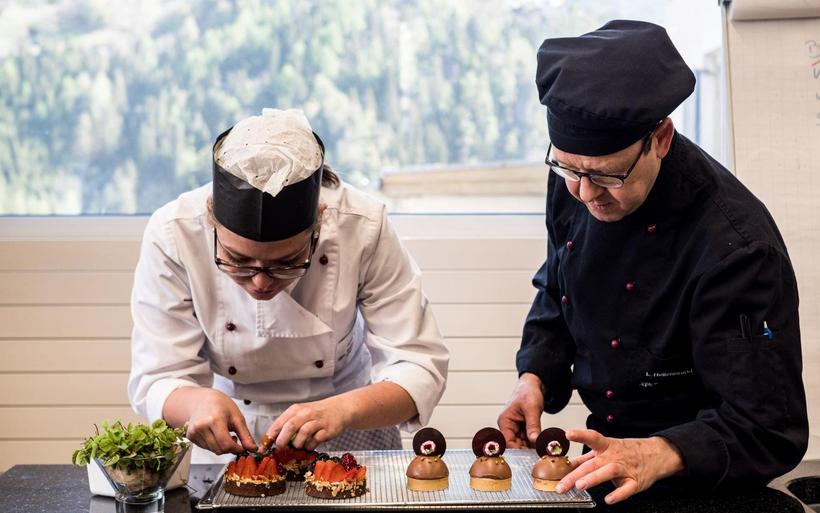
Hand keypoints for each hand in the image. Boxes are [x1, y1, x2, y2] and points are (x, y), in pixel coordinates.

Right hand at [180, 388, 256, 454]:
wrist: (202, 399)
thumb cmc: (221, 405)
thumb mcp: (237, 417)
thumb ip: (245, 435)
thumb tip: (253, 448)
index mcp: (215, 419)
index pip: (226, 444)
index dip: (236, 449)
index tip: (242, 447)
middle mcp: (201, 426)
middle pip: (219, 450)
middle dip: (230, 448)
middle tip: (234, 437)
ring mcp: (194, 432)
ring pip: (212, 450)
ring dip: (221, 446)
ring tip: (223, 433)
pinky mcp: (190, 436)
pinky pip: (205, 447)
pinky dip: (213, 444)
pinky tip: (214, 433)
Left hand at [264, 397, 350, 450]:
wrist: (340, 408)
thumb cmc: (317, 414)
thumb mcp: (301, 414)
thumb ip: (288, 425)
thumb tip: (273, 442)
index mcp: (296, 410)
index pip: (279, 423)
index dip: (269, 437)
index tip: (263, 448)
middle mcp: (306, 413)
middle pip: (290, 427)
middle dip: (282, 441)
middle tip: (281, 448)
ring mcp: (317, 421)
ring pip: (303, 433)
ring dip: (298, 444)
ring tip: (299, 446)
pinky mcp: (327, 429)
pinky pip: (315, 440)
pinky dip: (310, 445)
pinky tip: (310, 445)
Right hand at [497, 372, 544, 447]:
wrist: (533, 385)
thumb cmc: (528, 392)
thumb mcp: (532, 409)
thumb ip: (533, 426)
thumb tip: (535, 441)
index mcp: (505, 421)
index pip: (508, 442)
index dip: (518, 450)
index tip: (531, 456)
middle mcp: (508, 426)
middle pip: (515, 445)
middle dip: (527, 450)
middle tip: (540, 454)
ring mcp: (515, 428)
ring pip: (522, 443)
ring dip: (532, 447)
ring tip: (543, 450)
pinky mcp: (523, 428)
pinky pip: (528, 439)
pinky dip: (535, 442)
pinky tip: (542, 444)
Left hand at [555, 429, 684, 503]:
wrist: (655, 454)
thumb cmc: (627, 451)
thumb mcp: (606, 449)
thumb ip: (586, 457)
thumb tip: (568, 463)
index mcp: (606, 446)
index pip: (592, 438)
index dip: (580, 435)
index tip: (568, 434)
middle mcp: (614, 456)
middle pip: (593, 463)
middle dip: (576, 474)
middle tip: (562, 484)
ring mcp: (625, 469)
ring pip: (608, 473)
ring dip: (594, 479)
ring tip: (580, 486)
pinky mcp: (635, 481)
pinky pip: (626, 489)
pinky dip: (618, 494)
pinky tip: (608, 499)